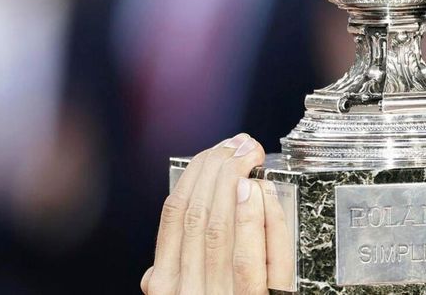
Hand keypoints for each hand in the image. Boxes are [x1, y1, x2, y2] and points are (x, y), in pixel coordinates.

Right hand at [141, 134, 294, 294]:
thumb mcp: (185, 291)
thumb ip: (176, 269)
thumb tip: (170, 240)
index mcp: (165, 283)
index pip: (174, 214)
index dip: (196, 173)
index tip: (218, 148)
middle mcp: (185, 292)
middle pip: (197, 216)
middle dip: (218, 170)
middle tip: (240, 144)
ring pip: (220, 232)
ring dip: (235, 185)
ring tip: (248, 158)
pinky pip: (254, 262)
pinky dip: (257, 221)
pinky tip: (261, 193)